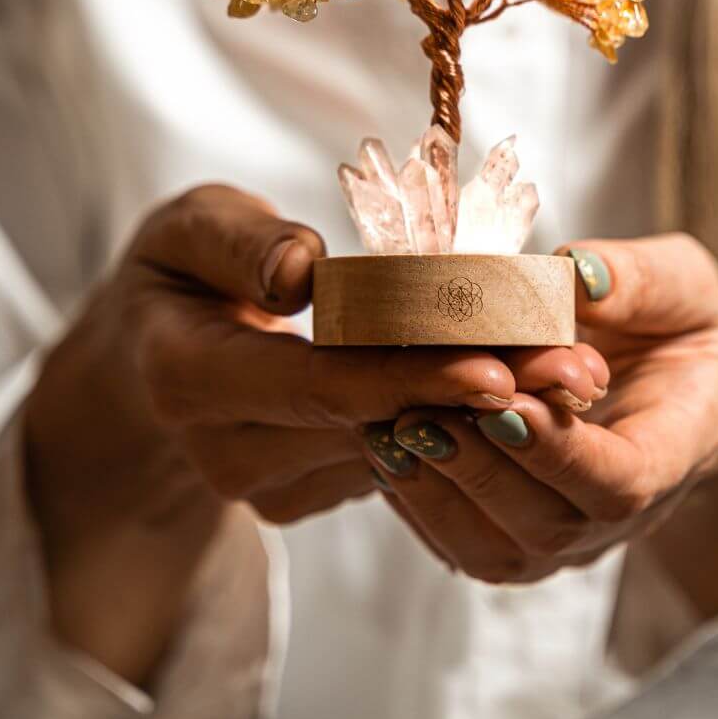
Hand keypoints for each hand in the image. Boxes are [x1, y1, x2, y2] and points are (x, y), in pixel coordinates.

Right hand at [23, 184, 600, 680]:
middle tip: (572, 368)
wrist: (145, 358)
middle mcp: (227, 451)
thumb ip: (238, 242)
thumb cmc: (175, 272)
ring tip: (565, 371)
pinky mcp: (302, 491)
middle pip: (372, 425)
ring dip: (477, 413)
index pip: (317, 385)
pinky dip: (448, 419)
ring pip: (393, 450)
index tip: (496, 364)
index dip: (409, 376)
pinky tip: (515, 383)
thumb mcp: (187, 227)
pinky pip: (389, 459)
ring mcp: (266, 484)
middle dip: (474, 397)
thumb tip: (302, 274)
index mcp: (188, 378)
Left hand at [365, 234, 717, 603]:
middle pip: (547, 524)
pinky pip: (462, 544)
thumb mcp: (681, 283)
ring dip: (439, 489)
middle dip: (481, 467)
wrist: (670, 375)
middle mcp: (620, 513)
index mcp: (673, 450)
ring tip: (393, 427)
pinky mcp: (516, 534)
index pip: (621, 484)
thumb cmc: (675, 323)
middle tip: (427, 412)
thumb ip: (640, 279)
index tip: (508, 405)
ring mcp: (567, 536)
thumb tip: (578, 273)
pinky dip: (417, 500)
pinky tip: (384, 446)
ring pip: (496, 549)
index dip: (560, 454)